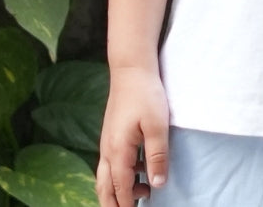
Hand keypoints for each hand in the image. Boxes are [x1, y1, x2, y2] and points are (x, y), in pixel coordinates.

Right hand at [96, 67, 169, 206]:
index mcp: (118, 152)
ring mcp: (106, 142)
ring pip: (104, 177)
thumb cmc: (145, 94)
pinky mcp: (111, 134)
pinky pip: (109, 164)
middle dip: (115, 204)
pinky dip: (118, 175)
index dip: (127, 206)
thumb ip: (157, 157)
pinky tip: (138, 170)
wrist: (131, 69)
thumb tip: (157, 185)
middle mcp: (107, 151)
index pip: (121, 190)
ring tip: (142, 193)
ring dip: (118, 190)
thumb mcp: (157, 126)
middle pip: (105, 189)